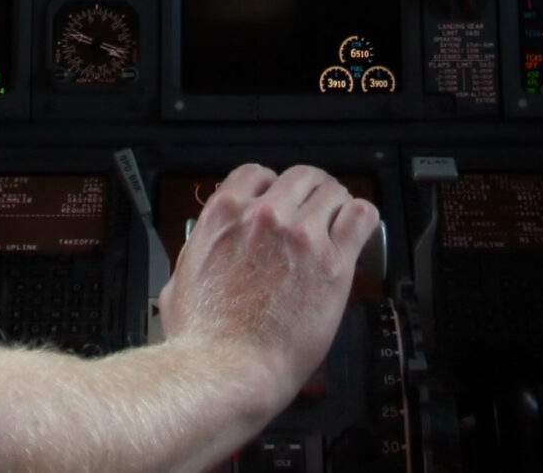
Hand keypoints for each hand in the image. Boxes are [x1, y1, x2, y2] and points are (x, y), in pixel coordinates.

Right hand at [157, 164, 380, 410]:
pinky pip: (360, 216)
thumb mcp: (179, 281)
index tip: (279, 201)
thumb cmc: (203, 338)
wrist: (229, 369)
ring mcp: (302, 236)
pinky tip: (358, 231)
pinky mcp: (333, 262)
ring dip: (336, 205)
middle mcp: (265, 216)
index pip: (257, 173)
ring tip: (338, 223)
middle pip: (301, 177)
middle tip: (315, 211)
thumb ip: (197, 254)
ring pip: (334, 192)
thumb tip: (200, 255)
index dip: (272, 186)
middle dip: (309, 192)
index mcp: (225, 215)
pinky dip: (362, 218)